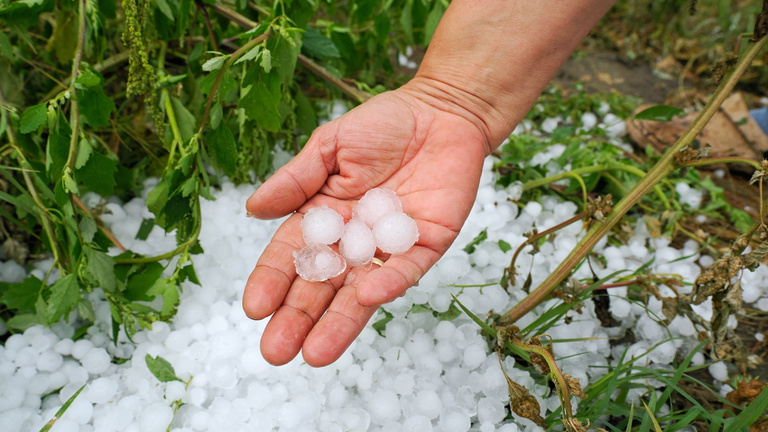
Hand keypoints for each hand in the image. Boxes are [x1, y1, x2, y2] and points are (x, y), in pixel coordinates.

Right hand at [242, 84, 488, 366]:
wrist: (441, 112)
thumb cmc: (382, 124)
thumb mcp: (330, 146)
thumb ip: (296, 179)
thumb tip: (252, 209)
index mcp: (324, 217)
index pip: (292, 254)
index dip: (273, 280)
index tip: (254, 308)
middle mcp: (354, 239)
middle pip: (322, 285)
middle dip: (299, 317)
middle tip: (276, 352)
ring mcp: (389, 246)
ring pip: (361, 291)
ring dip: (340, 322)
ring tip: (316, 354)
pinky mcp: (427, 244)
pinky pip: (407, 269)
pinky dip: (389, 283)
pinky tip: (367, 299)